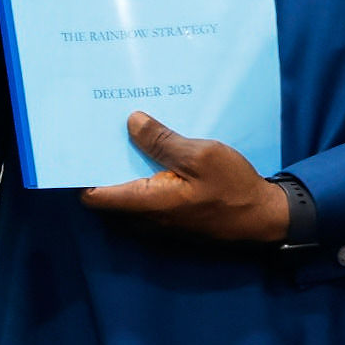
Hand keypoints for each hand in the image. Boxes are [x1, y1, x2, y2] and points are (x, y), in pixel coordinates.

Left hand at [79, 113, 289, 243]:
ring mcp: (158, 222)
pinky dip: (141, 178)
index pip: (95, 196)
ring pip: (126, 197)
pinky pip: (144, 198)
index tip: (81, 144)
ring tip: (125, 138)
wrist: (263, 217)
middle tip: (102, 133)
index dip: (82, 172)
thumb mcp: (201, 155)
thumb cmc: (232, 187)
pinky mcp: (171, 219)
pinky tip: (151, 154)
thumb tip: (131, 122)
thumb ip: (163, 141)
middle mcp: (145, 218)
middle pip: (107, 195)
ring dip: (123, 171)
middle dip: (102, 165)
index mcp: (147, 203)